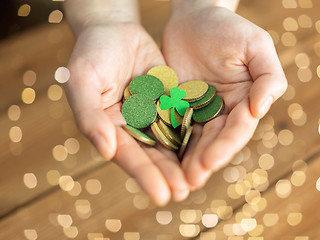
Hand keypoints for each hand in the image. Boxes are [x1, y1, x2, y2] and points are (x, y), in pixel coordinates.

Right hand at [65, 22, 188, 204]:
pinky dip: (195, 132)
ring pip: (171, 140)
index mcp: (110, 128)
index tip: (161, 195)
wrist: (115, 29)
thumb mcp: (83, 81)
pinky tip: (209, 146)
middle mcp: (133, 126)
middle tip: (185, 192)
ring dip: (185, 159)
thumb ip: (89, 115)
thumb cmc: (92, 53)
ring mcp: (153, 114)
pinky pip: (184, 117)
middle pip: (153, 154)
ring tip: (199, 179)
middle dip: (168, 174)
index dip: (145, 175)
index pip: (129, 155)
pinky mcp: (169, 101)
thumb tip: (105, 151)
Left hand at [162, 6, 286, 188]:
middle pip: (214, 140)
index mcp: (244, 101)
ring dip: (185, 160)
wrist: (193, 17)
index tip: (210, 162)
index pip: (238, 129)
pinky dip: (167, 142)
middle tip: (190, 180)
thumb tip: (259, 111)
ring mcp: (198, 110)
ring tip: (176, 180)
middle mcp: (222, 111)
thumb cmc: (228, 27)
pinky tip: (158, 158)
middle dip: (203, 160)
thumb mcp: (256, 45)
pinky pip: (171, 126)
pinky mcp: (175, 106)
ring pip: (193, 139)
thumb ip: (268, 77)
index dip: (226, 146)